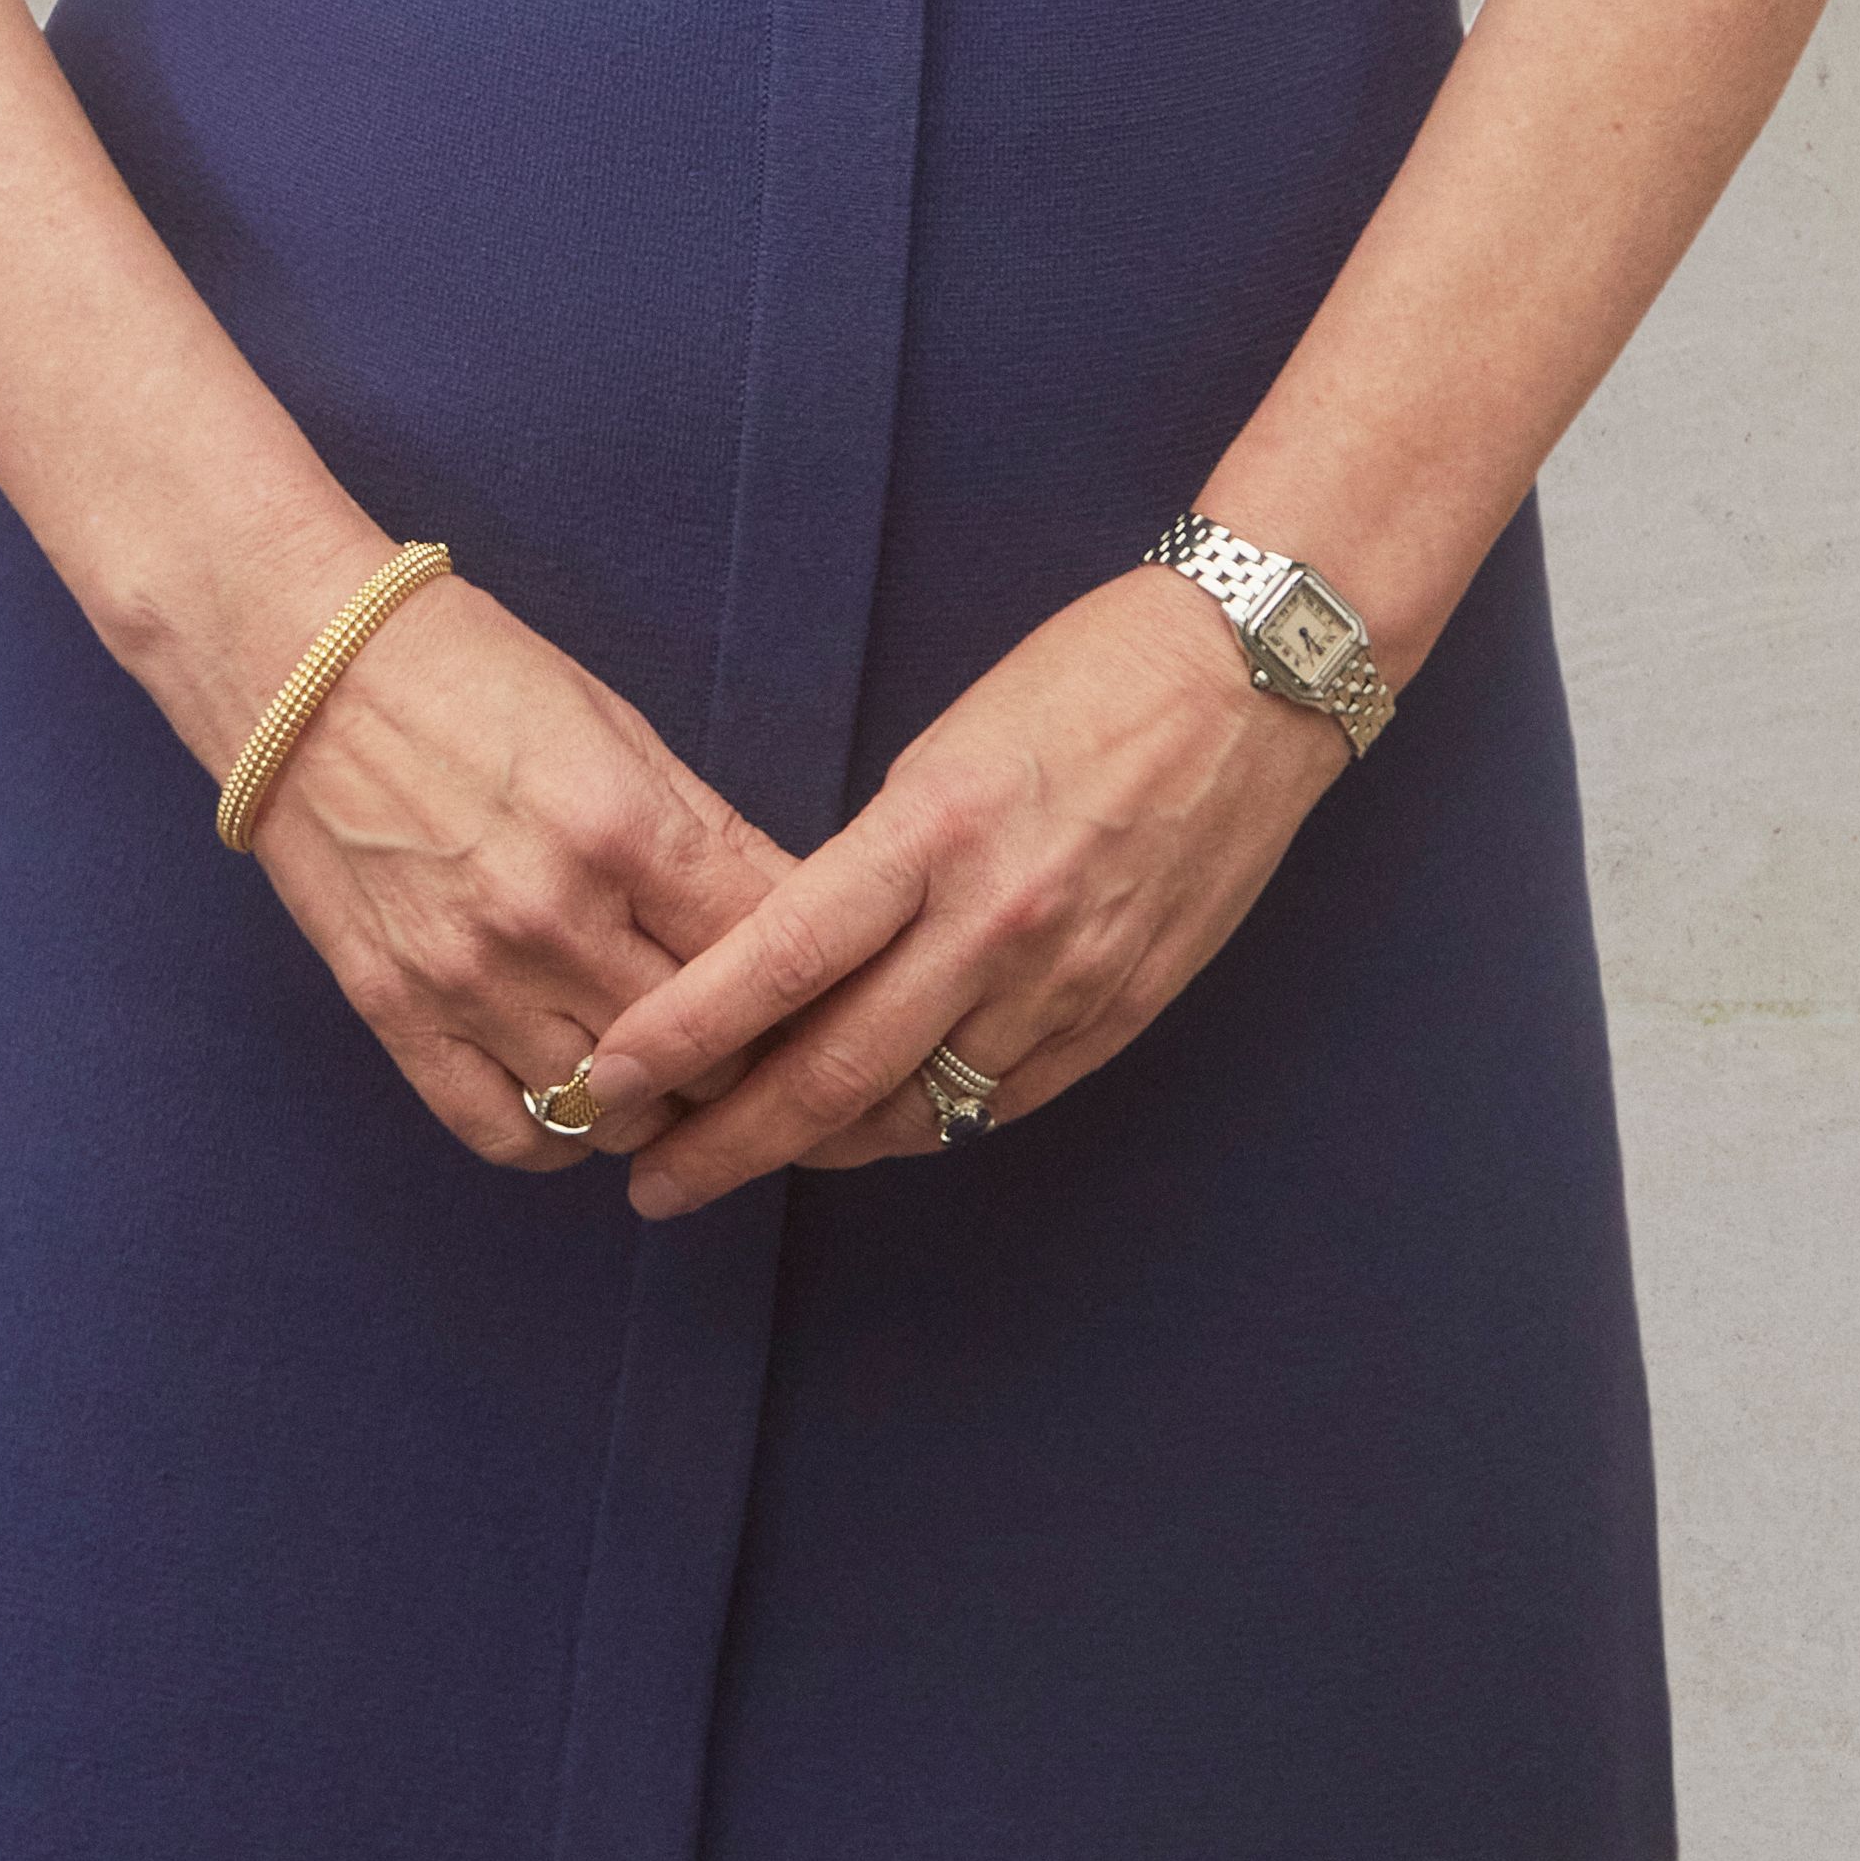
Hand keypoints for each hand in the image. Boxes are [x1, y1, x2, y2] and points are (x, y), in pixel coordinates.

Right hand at [236, 571, 807, 1175]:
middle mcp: (552, 918)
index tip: (827, 988)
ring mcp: (469, 979)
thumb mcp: (616, 727)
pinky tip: (581, 1090)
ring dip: (661, 1101)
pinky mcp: (397, 1015)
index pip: (769, 954)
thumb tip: (799, 918)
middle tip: (762, 1038)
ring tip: (674, 1066)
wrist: (303, 668)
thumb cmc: (472, 674)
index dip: (816, 980)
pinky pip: (508, 1135)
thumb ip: (708, 835)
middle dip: (750, 1049)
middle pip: (707, 1051)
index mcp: (623, 828)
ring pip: (618, 1111)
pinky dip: (561, 1134)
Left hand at [573, 566, 1346, 1216]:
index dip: (686, 1033)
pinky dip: (924, 1128)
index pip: (780, 958)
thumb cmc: (1085, 681)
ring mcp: (1063, 981)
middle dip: (727, 1141)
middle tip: (649, 1179)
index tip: (611, 1074)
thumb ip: (878, 865)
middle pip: (836, 1071)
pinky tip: (872, 1132)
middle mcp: (995, 921)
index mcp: (935, 831)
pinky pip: (999, 1105)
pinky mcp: (1118, 1015)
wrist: (1249, 683)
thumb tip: (801, 958)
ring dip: (818, 1147)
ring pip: (916, 1110)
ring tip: (744, 1157)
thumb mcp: (946, 752)